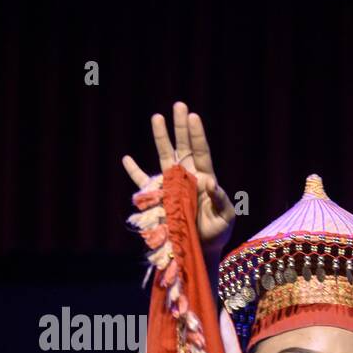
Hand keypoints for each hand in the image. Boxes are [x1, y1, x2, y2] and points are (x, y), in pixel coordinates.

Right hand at [122, 101, 235, 260]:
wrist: (201, 248)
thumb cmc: (217, 230)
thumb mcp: (225, 216)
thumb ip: (220, 199)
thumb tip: (210, 182)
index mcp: (204, 177)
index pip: (200, 151)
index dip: (196, 135)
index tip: (192, 116)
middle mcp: (188, 176)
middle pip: (183, 147)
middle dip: (180, 126)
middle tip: (179, 105)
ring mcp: (172, 186)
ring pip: (164, 157)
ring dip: (160, 138)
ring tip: (156, 117)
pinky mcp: (159, 199)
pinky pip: (144, 184)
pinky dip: (135, 172)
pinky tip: (126, 159)